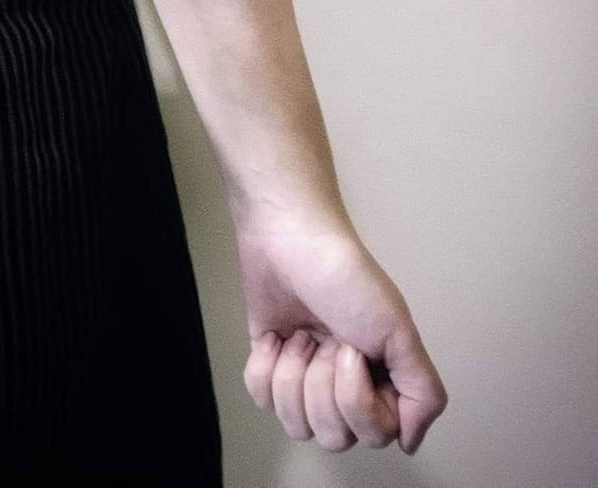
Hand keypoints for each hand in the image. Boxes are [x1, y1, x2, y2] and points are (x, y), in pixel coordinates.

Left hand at [234, 204, 447, 453]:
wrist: (289, 240)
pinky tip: (276, 337)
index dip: (358, 399)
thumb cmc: (346, 277)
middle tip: (327, 337)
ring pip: (296, 425)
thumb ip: (422, 392)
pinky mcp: (269, 365)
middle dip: (323, 384)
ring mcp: (306, 377)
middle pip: (335, 435)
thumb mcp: (398, 331)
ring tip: (302, 334)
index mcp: (382, 378)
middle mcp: (345, 385)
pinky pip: (261, 401)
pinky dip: (265, 367)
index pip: (376, 434)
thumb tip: (412, 443)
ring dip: (294, 374)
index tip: (354, 350)